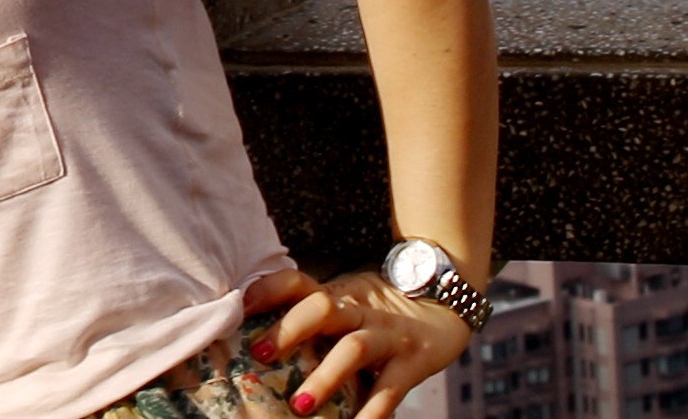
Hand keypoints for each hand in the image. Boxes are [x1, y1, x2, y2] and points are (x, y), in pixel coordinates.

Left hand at [250, 266, 473, 418]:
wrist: (447, 302)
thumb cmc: (380, 309)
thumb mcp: (347, 302)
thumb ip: (312, 314)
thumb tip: (255, 341)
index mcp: (338, 295)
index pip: (297, 282)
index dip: (268, 289)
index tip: (240, 306)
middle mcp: (360, 311)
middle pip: (322, 309)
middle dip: (288, 330)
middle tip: (257, 354)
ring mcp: (388, 335)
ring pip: (354, 348)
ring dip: (325, 377)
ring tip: (300, 405)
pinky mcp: (413, 363)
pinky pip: (390, 391)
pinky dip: (372, 414)